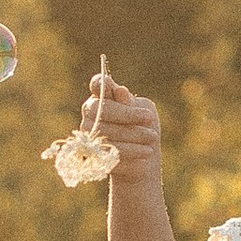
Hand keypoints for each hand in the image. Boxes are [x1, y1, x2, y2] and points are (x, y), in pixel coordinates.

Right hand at [86, 72, 162, 186]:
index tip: (112, 86)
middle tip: (150, 119)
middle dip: (128, 114)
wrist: (143, 157)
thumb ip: (130, 103)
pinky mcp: (92, 154)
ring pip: (106, 131)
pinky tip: (146, 153)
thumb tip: (120, 90)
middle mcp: (90, 113)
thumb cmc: (142, 126)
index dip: (100, 83)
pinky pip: (109, 151)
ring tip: (152, 138)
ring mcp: (88, 134)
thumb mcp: (142, 111)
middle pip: (103, 109)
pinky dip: (131, 151)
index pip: (97, 84)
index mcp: (103, 96)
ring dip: (133, 134)